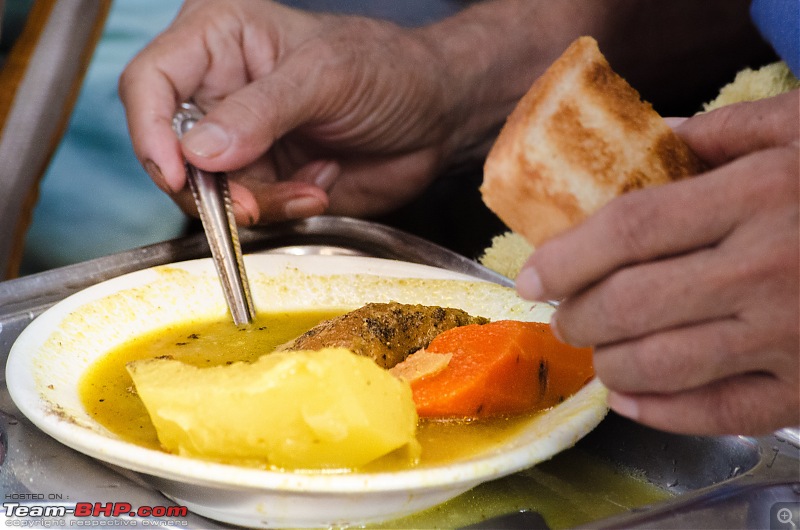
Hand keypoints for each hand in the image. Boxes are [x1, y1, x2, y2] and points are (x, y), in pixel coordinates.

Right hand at [119, 0, 463, 224]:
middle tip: (253, 201)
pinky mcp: (265, 177)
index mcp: (219, 38)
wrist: (436, 117)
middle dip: (212, 185)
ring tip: (310, 184)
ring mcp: (240, 139)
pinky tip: (319, 183)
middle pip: (170, 149)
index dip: (151, 132)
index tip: (179, 173)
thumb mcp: (325, 77)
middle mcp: (219, 89)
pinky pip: (249, 210)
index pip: (151, 82)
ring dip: (259, 202)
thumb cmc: (388, 70)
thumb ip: (261, 111)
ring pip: (210, 191)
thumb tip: (198, 151)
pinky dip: (282, 209)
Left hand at [516, 90, 799, 434]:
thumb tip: (647, 136)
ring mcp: (791, 337)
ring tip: (595, 350)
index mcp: (760, 196)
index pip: (629, 230)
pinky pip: (720, 413)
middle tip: (562, 315)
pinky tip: (631, 398)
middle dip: (578, 316)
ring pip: (664, 364)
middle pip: (632, 303)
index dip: (566, 256)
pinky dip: (662, 412)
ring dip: (609, 363)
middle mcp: (768, 270)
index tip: (533, 274)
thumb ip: (722, 131)